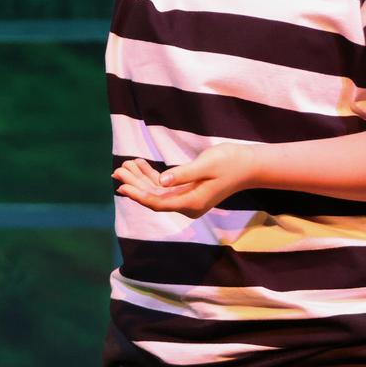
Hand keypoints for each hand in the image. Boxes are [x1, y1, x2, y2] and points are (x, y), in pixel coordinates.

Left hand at [112, 144, 255, 218]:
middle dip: (135, 184)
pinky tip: (140, 164)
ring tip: (124, 165)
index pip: (158, 202)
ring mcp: (187, 198)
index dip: (138, 195)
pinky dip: (152, 175)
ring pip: (157, 191)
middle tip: (117, 170)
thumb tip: (162, 181)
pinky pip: (165, 185)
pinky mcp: (188, 190)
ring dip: (141, 178)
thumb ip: (183, 174)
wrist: (248, 165)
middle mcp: (187, 204)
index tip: (122, 186)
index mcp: (191, 203)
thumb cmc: (229, 162)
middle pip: (154, 197)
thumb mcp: (206, 165)